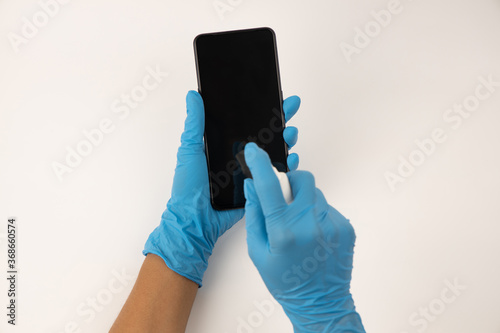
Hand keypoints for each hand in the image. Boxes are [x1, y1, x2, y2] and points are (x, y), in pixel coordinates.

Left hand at [143, 91, 300, 285]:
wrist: (195, 221)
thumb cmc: (188, 188)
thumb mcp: (190, 151)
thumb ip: (194, 124)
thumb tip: (193, 96)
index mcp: (223, 144)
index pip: (246, 122)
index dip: (262, 109)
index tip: (275, 96)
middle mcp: (238, 156)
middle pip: (265, 134)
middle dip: (281, 120)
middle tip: (290, 108)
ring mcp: (249, 172)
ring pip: (273, 152)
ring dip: (286, 140)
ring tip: (291, 133)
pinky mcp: (257, 187)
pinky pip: (275, 175)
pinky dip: (287, 166)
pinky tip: (291, 158)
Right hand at [243, 143, 364, 331]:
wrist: (321, 302)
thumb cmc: (287, 281)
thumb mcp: (258, 251)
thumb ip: (255, 215)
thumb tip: (252, 186)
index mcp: (284, 232)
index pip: (269, 187)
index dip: (260, 164)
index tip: (254, 151)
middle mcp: (310, 225)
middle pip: (300, 178)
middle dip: (288, 181)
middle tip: (282, 199)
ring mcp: (331, 224)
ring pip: (314, 192)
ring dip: (302, 199)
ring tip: (298, 224)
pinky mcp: (345, 226)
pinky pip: (326, 206)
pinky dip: (315, 213)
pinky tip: (312, 234)